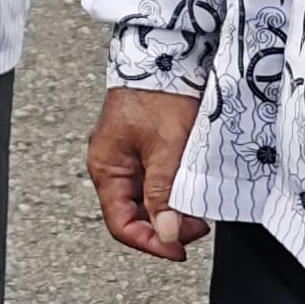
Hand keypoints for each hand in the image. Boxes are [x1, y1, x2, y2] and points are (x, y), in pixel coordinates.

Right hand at [86, 86, 210, 260]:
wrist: (164, 54)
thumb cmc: (157, 92)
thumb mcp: (165, 148)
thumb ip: (164, 192)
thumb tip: (166, 232)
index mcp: (107, 168)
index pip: (122, 224)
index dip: (151, 242)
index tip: (178, 249)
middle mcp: (113, 165)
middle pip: (135, 215)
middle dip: (166, 225)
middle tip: (196, 226)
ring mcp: (129, 157)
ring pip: (148, 200)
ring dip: (172, 209)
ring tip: (196, 206)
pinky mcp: (145, 148)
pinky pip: (156, 181)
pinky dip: (174, 191)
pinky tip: (190, 189)